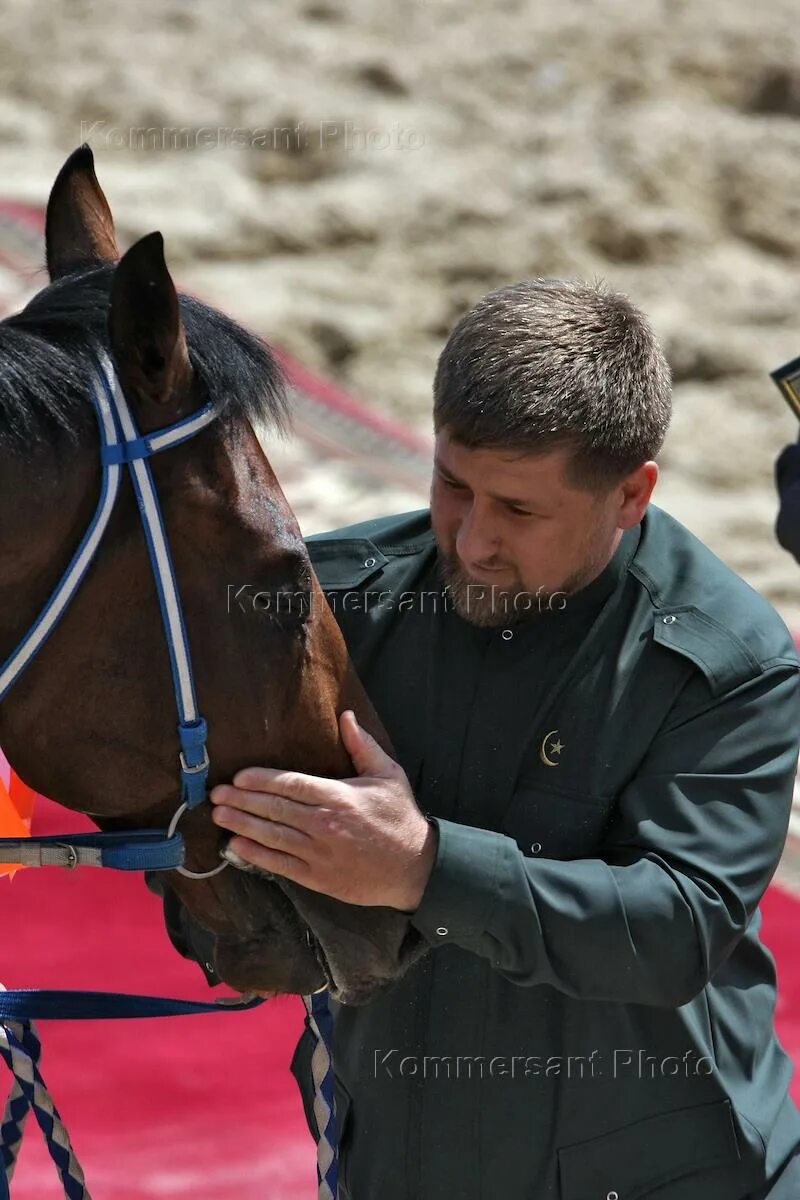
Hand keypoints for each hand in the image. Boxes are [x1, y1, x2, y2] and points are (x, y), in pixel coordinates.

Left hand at [209, 711, 437, 910]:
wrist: (414, 868)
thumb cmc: (400, 817)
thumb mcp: (388, 775)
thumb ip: (363, 746)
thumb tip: (346, 716)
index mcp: (339, 796)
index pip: (291, 784)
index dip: (262, 780)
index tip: (239, 777)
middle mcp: (324, 824)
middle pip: (275, 809)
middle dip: (242, 801)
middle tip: (216, 795)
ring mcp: (319, 853)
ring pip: (272, 836)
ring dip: (242, 825)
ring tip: (219, 816)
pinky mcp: (318, 877)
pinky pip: (281, 864)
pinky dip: (256, 855)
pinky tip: (236, 847)